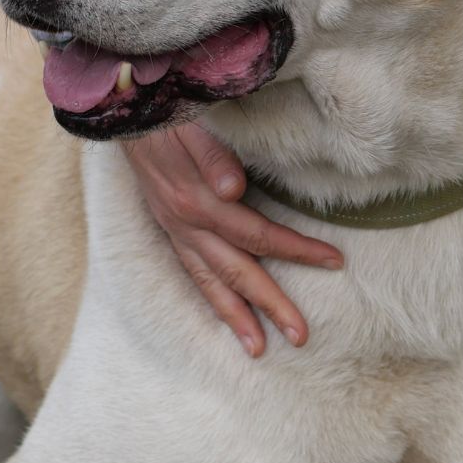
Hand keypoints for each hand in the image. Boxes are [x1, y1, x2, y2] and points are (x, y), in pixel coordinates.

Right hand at [122, 123, 342, 356]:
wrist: (127, 112)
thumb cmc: (169, 113)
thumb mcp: (190, 122)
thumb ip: (212, 153)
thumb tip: (233, 188)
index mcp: (198, 200)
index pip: (257, 234)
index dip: (297, 249)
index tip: (335, 261)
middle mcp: (187, 223)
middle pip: (237, 271)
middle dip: (270, 305)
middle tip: (301, 336)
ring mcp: (176, 229)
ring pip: (210, 282)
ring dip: (236, 318)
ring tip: (258, 349)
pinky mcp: (170, 228)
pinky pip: (192, 272)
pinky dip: (211, 298)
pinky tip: (227, 315)